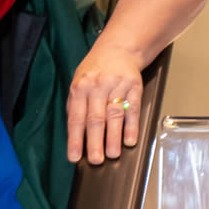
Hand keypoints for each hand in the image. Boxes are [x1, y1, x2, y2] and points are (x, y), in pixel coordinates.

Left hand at [66, 41, 144, 163]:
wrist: (119, 48)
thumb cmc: (95, 68)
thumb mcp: (78, 81)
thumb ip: (75, 104)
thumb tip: (74, 131)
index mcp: (79, 87)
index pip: (76, 118)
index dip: (75, 139)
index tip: (74, 156)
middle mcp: (97, 87)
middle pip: (95, 119)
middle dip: (94, 142)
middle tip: (95, 160)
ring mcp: (117, 86)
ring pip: (114, 116)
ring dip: (113, 138)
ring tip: (112, 155)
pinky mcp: (134, 87)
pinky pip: (132, 110)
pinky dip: (131, 126)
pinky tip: (130, 140)